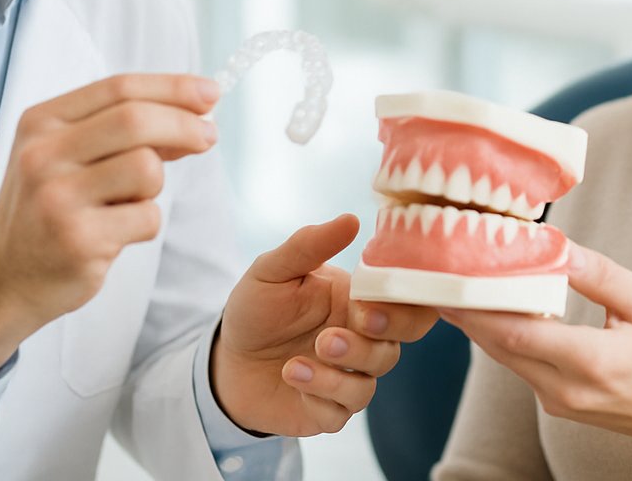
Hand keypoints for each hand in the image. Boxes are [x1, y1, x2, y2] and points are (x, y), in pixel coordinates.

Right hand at [0, 74, 220, 371]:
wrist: (4, 273)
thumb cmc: (52, 204)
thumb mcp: (71, 154)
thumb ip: (125, 129)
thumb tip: (198, 112)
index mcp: (42, 122)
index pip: (118, 88)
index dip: (172, 87)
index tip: (210, 93)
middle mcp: (43, 155)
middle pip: (136, 121)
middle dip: (186, 125)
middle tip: (209, 136)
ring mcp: (57, 198)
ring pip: (147, 169)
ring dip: (155, 185)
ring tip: (130, 201)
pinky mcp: (78, 240)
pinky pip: (147, 218)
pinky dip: (145, 223)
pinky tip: (117, 232)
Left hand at [211, 214, 437, 435]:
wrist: (226, 359)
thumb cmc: (257, 308)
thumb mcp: (273, 269)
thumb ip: (309, 245)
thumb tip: (351, 219)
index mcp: (358, 300)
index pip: (405, 302)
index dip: (399, 307)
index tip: (364, 306)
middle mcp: (362, 339)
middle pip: (398, 345)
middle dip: (372, 344)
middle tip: (330, 337)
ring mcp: (348, 376)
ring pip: (369, 383)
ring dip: (337, 372)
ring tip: (297, 360)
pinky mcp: (328, 409)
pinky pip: (342, 412)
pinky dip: (320, 395)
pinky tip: (291, 375)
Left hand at [439, 243, 631, 480]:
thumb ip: (601, 275)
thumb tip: (557, 245)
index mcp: (594, 362)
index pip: (518, 334)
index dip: (479, 306)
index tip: (453, 276)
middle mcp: (568, 389)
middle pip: (499, 347)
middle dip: (466, 310)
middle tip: (438, 272)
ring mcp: (559, 402)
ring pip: (504, 357)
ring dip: (479, 323)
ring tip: (457, 281)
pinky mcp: (556, 403)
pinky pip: (518, 365)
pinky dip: (502, 336)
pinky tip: (492, 307)